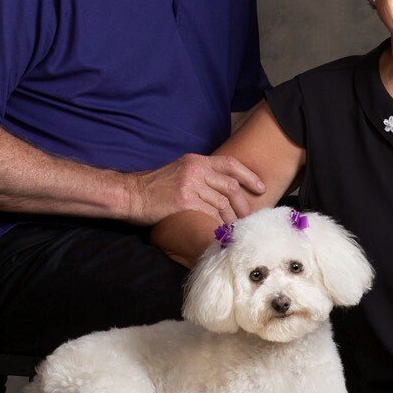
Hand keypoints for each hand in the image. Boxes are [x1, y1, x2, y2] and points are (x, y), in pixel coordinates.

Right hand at [125, 153, 264, 224]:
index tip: (260, 188)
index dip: (249, 176)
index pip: (230, 164)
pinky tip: (219, 231)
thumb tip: (225, 189)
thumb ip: (201, 175)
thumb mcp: (180, 170)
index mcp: (196, 161)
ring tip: (234, 228)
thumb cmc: (155, 187)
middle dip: (243, 204)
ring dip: (231, 218)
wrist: (131, 195)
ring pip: (222, 204)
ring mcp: (190, 186)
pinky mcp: (184, 202)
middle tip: (248, 217)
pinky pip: (209, 215)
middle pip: (230, 187)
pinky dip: (217, 224)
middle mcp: (195, 170)